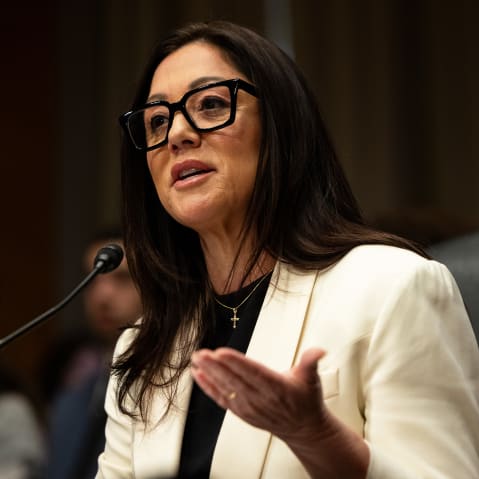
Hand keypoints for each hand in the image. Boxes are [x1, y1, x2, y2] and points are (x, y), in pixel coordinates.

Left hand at [190, 347, 326, 440]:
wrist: (303, 428)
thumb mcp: (311, 378)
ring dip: (209, 374)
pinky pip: (221, 399)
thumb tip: (319, 351)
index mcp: (276, 387)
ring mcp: (249, 407)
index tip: (221, 352)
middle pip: (234, 379)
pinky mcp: (241, 411)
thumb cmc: (305, 401)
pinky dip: (208, 387)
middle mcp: (260, 398)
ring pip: (225, 388)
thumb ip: (311, 361)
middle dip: (215, 366)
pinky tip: (198, 375)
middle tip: (201, 352)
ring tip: (197, 360)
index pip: (252, 372)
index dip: (236, 362)